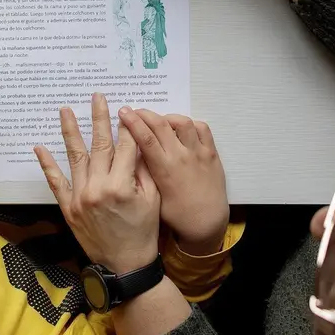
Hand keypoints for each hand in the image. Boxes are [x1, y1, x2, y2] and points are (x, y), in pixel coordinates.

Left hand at [35, 94, 160, 273]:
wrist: (125, 264)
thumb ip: (143, 170)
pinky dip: (47, 165)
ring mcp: (80, 197)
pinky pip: (56, 182)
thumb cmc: (144, 231)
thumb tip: (136, 142)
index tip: (126, 108)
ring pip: (75, 157)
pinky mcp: (69, 207)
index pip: (125, 146)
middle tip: (96, 97)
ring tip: (65, 110)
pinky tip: (40, 147)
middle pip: (100, 145)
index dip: (127, 126)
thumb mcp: (153, 199)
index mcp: (121, 185)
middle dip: (99, 118)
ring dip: (70, 132)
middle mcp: (97, 188)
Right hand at [119, 108, 228, 255]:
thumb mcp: (154, 196)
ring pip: (182, 122)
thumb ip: (146, 173)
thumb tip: (135, 153)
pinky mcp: (211, 153)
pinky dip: (190, 123)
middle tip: (134, 111)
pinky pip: (202, 128)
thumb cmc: (177, 215)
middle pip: (161, 125)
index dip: (132, 122)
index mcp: (164, 169)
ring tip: (160, 121)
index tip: (123, 112)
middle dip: (144, 114)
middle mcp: (181, 157)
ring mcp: (199, 153)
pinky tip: (181, 128)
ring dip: (168, 117)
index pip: (146, 138)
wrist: (207, 223)